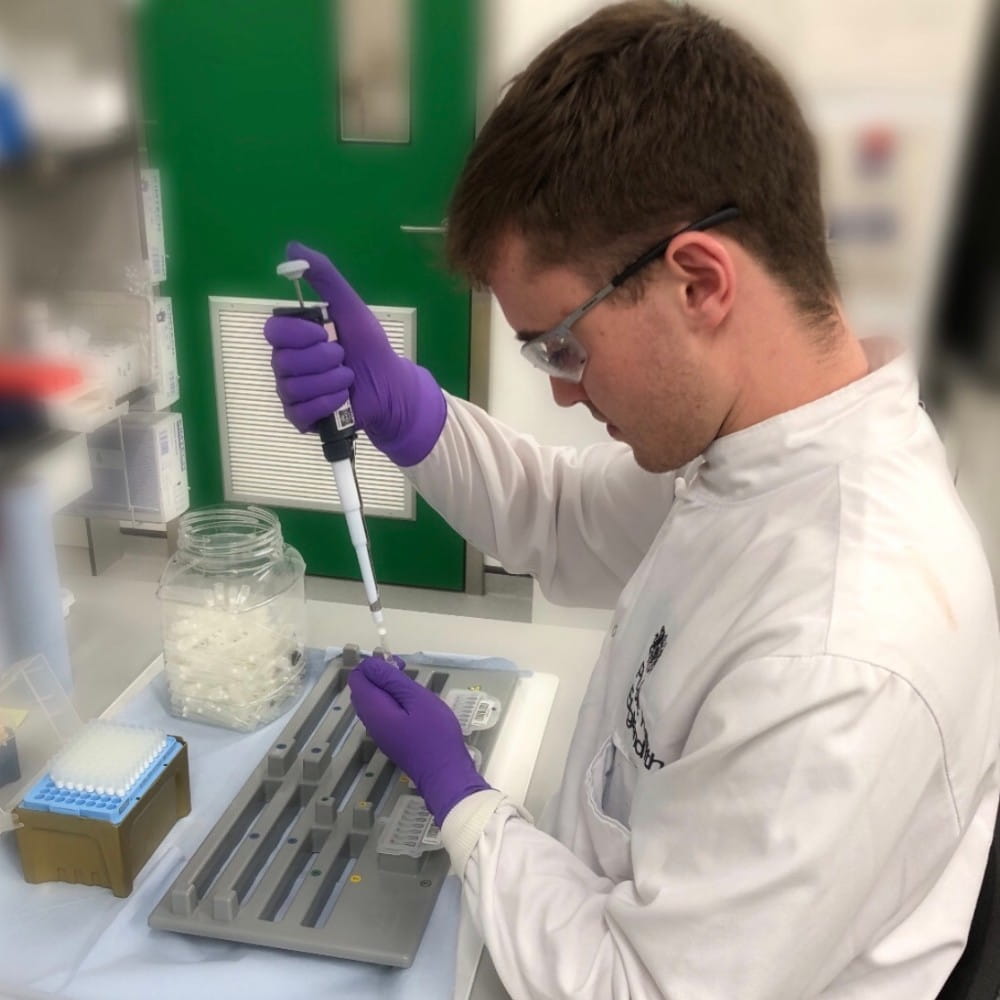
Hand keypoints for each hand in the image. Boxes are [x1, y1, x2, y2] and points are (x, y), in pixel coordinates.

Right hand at [263, 242, 446, 466]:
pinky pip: (300, 411)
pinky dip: (327, 403)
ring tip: (348, 378)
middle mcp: (286, 363)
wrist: (391, 386)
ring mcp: (291, 392)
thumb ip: (324, 277)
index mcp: (294, 337)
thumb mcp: (351, 307)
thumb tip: (293, 248)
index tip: (324, 332)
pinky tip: (343, 398)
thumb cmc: (369, 347)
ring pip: (293, 386)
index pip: (273, 331)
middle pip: (283, 360)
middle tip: (343, 357)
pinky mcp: (301, 417)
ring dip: (330, 381)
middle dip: (323, 358)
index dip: (300, 334)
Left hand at [348, 656, 489, 824]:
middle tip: (406, 674)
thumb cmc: (434, 733)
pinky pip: (382, 713)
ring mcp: (379, 732)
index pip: (357, 678)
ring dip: (387, 688)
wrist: (443, 772)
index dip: (373, 666)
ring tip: (412, 688)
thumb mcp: (416, 699)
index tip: (398, 666)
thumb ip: (392, 680)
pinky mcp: (389, 738)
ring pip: (373, 701)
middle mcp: (370, 720)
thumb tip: (371, 664)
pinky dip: (392, 702)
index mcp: (373, 709)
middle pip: (363, 689)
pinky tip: (413, 705)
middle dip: (379, 675)